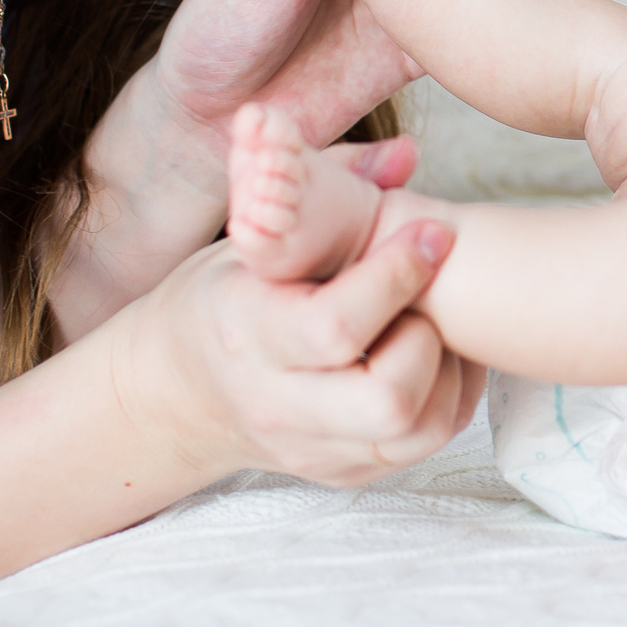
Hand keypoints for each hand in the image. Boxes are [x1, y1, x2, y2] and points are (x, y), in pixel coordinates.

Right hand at [120, 208, 485, 488]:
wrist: (177, 394)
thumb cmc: (227, 296)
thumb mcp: (253, 234)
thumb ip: (327, 183)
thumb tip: (405, 155)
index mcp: (247, 334)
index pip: (333, 327)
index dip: (395, 276)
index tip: (433, 231)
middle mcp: (278, 404)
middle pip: (385, 401)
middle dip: (427, 338)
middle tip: (429, 293)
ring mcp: (313, 448)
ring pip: (414, 432)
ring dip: (447, 369)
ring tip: (437, 319)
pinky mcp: (342, 472)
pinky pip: (424, 444)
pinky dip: (450, 394)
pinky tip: (439, 350)